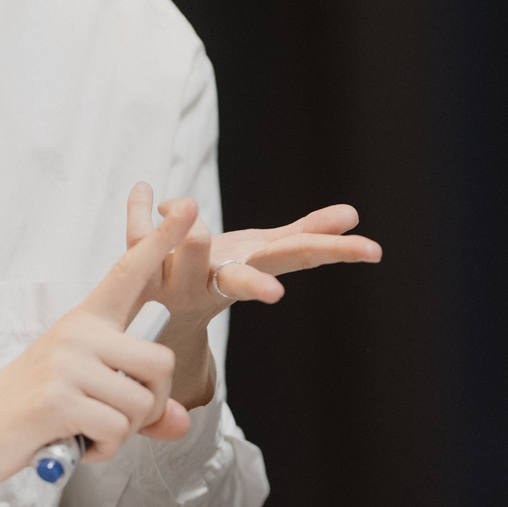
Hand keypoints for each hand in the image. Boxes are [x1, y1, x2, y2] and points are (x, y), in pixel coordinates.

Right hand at [0, 199, 198, 506]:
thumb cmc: (27, 412)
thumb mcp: (85, 400)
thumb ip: (136, 408)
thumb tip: (180, 424)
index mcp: (85, 323)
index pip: (128, 272)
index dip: (161, 240)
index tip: (186, 206)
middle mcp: (77, 333)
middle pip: (161, 362)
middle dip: (154, 403)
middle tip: (120, 420)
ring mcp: (65, 364)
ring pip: (141, 403)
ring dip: (125, 433)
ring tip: (89, 431)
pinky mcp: (56, 399)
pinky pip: (115, 430)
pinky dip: (105, 449)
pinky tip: (77, 443)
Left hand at [125, 182, 381, 406]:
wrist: (164, 318)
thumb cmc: (222, 274)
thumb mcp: (264, 254)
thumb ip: (304, 233)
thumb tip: (352, 214)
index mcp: (251, 271)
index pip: (296, 259)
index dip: (330, 251)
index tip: (369, 251)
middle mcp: (217, 283)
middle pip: (239, 278)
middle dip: (255, 282)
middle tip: (275, 293)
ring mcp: (178, 282)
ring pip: (188, 254)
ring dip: (186, 229)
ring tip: (182, 203)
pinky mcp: (143, 274)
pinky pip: (138, 238)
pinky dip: (139, 211)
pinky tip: (144, 188)